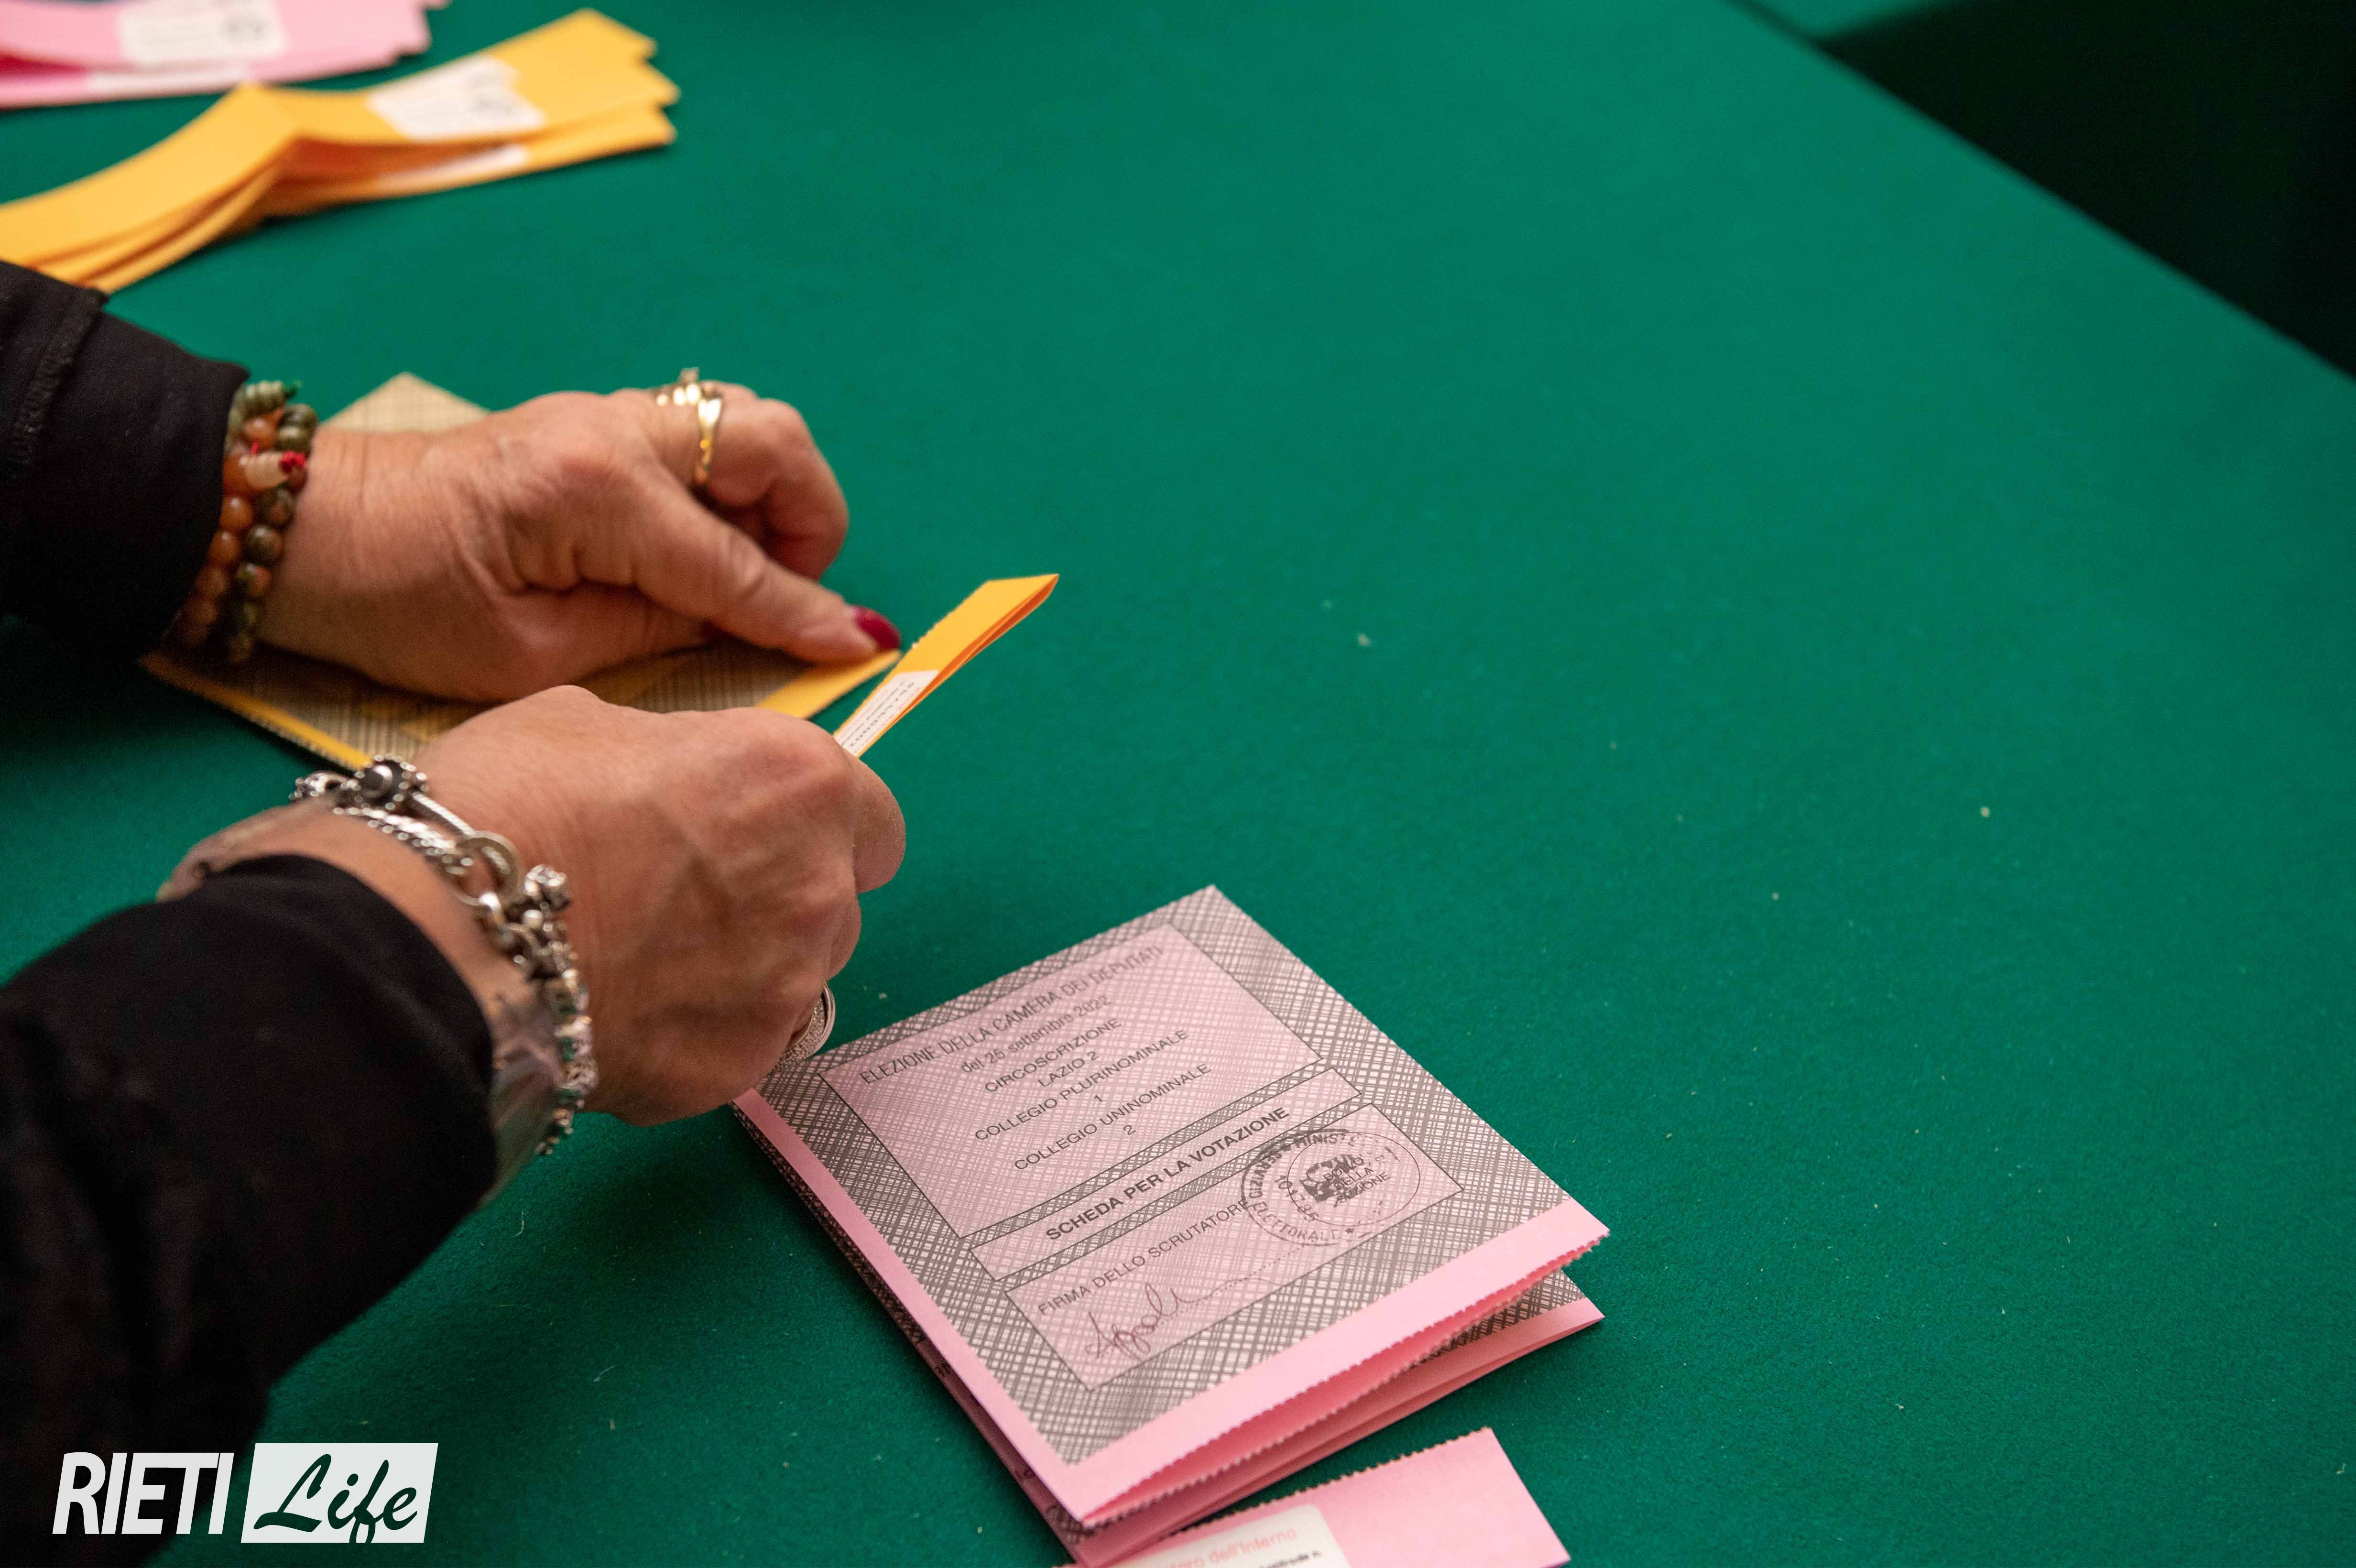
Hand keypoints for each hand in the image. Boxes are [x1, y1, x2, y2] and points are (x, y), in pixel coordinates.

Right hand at [165, 686, 905, 1123]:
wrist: (440, 932)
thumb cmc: (509, 801)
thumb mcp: (592, 724)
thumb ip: (678, 755)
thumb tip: (686, 779)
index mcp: (800, 783)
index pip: (870, 818)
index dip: (815, 826)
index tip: (765, 830)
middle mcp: (819, 887)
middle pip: (834, 901)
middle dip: (777, 896)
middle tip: (683, 893)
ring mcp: (785, 988)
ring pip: (794, 978)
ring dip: (743, 967)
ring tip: (643, 956)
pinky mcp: (736, 1068)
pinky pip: (738, 1043)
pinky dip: (696, 1030)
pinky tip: (623, 1010)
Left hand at [260, 383, 899, 700]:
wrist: (305, 528)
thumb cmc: (399, 605)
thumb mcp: (531, 652)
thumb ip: (654, 627)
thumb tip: (755, 623)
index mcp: (597, 492)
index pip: (735, 562)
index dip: (803, 612)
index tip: (860, 648)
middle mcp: (613, 431)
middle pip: (771, 443)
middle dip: (810, 519)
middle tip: (791, 593)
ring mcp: (602, 414)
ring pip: (743, 422)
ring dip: (775, 493)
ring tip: (751, 571)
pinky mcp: (591, 421)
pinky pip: (699, 434)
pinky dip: (731, 484)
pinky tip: (703, 547)